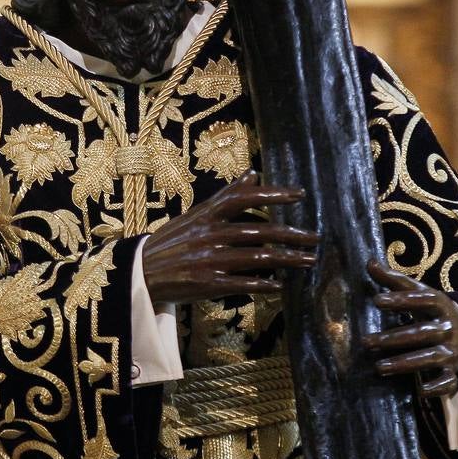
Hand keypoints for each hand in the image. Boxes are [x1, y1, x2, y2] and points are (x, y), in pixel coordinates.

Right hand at [141, 169, 318, 303]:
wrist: (141, 273)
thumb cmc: (174, 241)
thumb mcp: (197, 213)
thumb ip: (227, 195)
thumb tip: (253, 173)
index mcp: (207, 214)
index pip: (244, 198)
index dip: (272, 194)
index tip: (300, 194)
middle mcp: (210, 234)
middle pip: (258, 231)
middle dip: (291, 235)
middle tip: (315, 237)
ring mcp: (209, 259)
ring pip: (257, 257)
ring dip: (287, 259)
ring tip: (308, 260)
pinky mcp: (208, 284)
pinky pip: (243, 283)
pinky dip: (264, 284)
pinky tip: (280, 285)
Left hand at [363, 259, 457, 397]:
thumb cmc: (432, 310)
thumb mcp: (419, 292)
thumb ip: (394, 280)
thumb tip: (369, 261)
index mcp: (439, 305)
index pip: (422, 300)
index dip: (401, 299)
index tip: (376, 300)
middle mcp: (448, 328)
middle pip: (421, 333)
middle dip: (393, 339)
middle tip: (366, 342)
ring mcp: (453, 351)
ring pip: (431, 358)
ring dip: (406, 363)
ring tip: (379, 367)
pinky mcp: (454, 371)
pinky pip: (449, 381)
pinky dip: (437, 387)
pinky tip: (420, 390)